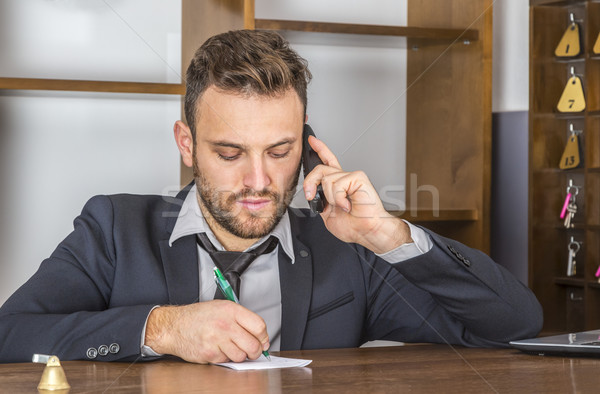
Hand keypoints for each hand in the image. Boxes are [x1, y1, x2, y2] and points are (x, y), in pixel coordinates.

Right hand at [144, 301, 269, 363]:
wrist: (174, 326)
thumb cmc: (198, 317)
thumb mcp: (221, 308)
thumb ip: (242, 319)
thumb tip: (260, 336)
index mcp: (231, 310)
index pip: (259, 326)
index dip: (263, 337)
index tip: (262, 341)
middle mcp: (225, 324)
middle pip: (253, 345)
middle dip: (255, 351)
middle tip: (251, 350)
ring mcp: (217, 340)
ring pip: (241, 356)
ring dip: (239, 355)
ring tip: (230, 347)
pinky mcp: (210, 354)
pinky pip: (226, 361)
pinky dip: (224, 358)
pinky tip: (217, 349)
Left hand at [303, 135, 411, 253]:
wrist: (366, 232)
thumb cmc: (353, 226)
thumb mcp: (327, 213)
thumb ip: (319, 200)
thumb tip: (312, 192)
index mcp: (337, 185)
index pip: (327, 162)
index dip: (320, 150)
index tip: (312, 140)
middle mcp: (345, 178)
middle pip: (320, 169)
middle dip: (310, 183)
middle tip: (311, 196)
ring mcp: (352, 177)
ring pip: (327, 179)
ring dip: (331, 198)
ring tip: (342, 206)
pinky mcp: (358, 178)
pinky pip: (338, 184)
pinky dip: (339, 199)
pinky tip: (347, 205)